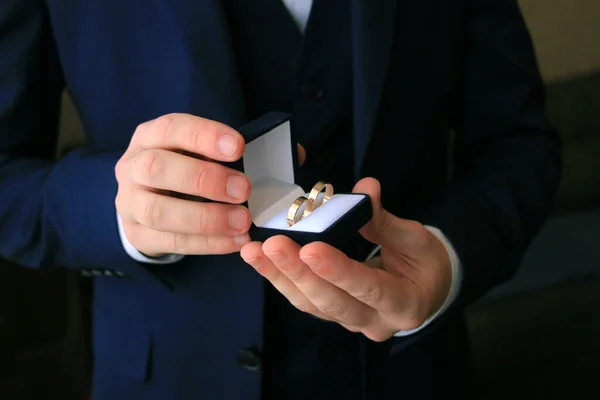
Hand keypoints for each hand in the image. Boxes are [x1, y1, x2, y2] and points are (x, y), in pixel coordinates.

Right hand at [115, 114, 252, 256]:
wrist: (146, 203)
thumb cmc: (180, 169)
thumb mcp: (191, 152)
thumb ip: (214, 154)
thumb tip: (253, 164)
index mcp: (147, 137)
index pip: (171, 128)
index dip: (204, 136)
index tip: (238, 147)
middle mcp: (131, 168)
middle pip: (156, 168)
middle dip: (204, 179)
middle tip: (243, 189)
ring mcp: (128, 204)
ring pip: (158, 212)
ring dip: (206, 218)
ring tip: (242, 221)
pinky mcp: (137, 235)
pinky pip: (171, 242)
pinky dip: (208, 243)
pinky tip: (235, 241)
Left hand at [240, 178, 451, 341]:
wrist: (426, 290)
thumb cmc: (424, 263)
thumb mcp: (415, 239)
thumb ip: (384, 219)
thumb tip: (365, 189)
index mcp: (404, 304)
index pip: (369, 288)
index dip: (338, 270)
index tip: (309, 248)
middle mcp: (375, 322)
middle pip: (331, 303)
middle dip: (298, 274)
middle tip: (270, 246)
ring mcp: (351, 322)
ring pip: (311, 305)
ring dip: (280, 277)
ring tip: (254, 252)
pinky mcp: (333, 315)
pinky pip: (304, 301)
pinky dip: (281, 279)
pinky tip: (261, 260)